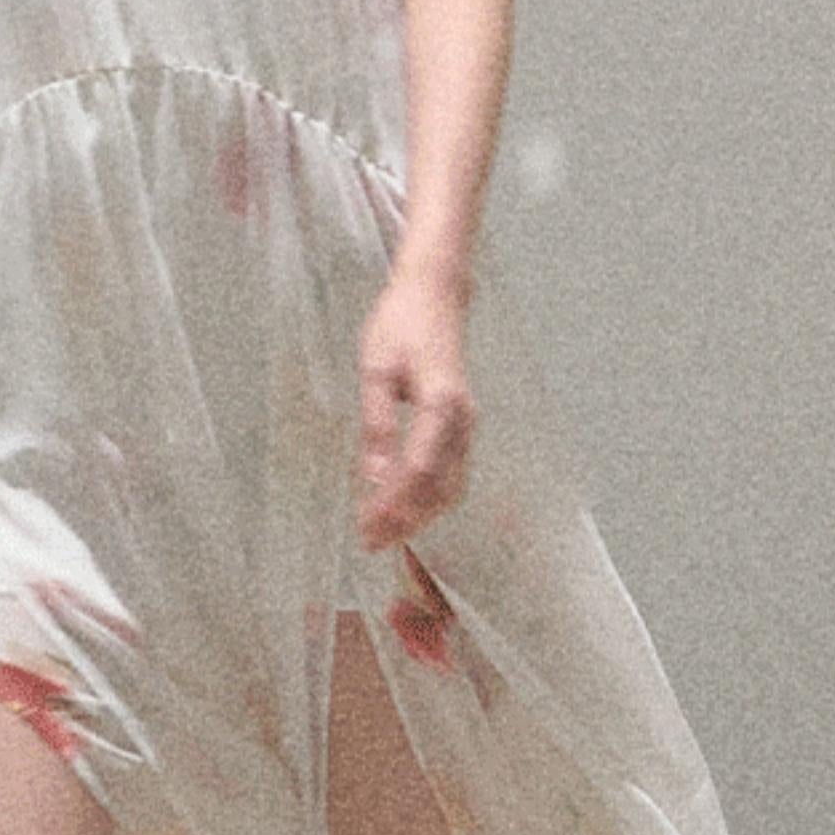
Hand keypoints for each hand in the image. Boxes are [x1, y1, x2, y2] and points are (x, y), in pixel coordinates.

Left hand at [356, 265, 474, 550]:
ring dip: (420, 514)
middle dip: (408, 520)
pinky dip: (430, 497)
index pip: (420, 472)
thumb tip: (374, 477)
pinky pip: (453, 473)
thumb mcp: (376, 368)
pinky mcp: (462, 425)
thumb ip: (377, 424)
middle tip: (371, 540)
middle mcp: (463, 420)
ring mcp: (467, 424)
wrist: (435, 293)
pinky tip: (404, 506)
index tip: (366, 529)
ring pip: (452, 486)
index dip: (394, 506)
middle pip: (441, 488)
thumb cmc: (401, 324)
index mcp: (443, 404)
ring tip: (384, 531)